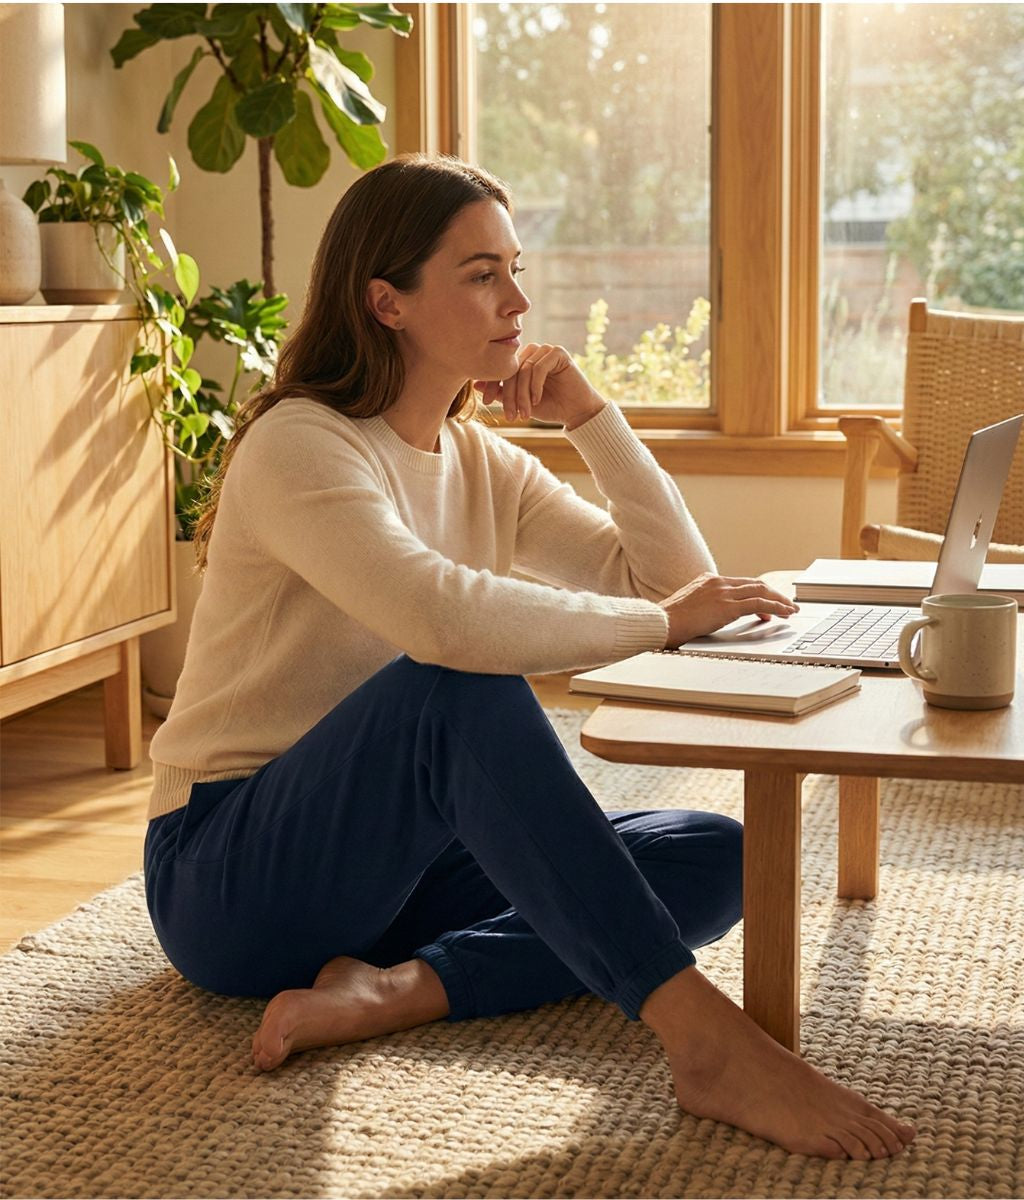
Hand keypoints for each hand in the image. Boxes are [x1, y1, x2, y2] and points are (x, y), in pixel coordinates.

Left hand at [475, 342, 605, 428]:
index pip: (502, 368)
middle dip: (509, 395)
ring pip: (524, 370)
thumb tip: (476, 385)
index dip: (493, 384)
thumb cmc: (550, 407)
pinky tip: (537, 400)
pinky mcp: (559, 353)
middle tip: (510, 415)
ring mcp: (546, 350)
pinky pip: (539, 368)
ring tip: (525, 413)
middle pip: (512, 369)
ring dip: (523, 394)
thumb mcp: (521, 402)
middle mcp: (533, 352)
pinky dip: (536, 386)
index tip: (486, 402)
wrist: (576, 412)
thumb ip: (502, 392)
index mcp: (523, 360)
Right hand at [660, 573, 798, 648]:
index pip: (740, 583)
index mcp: (708, 580)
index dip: (758, 592)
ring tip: (791, 610)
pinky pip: (759, 604)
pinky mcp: (728, 606)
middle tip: (786, 605)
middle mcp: (718, 582)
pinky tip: (784, 613)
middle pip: (754, 584)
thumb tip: (713, 616)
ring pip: (761, 591)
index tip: (768, 603)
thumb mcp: (688, 607)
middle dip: (773, 594)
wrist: (661, 623)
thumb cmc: (669, 621)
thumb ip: (704, 606)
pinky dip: (776, 607)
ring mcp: (723, 592)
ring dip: (779, 601)